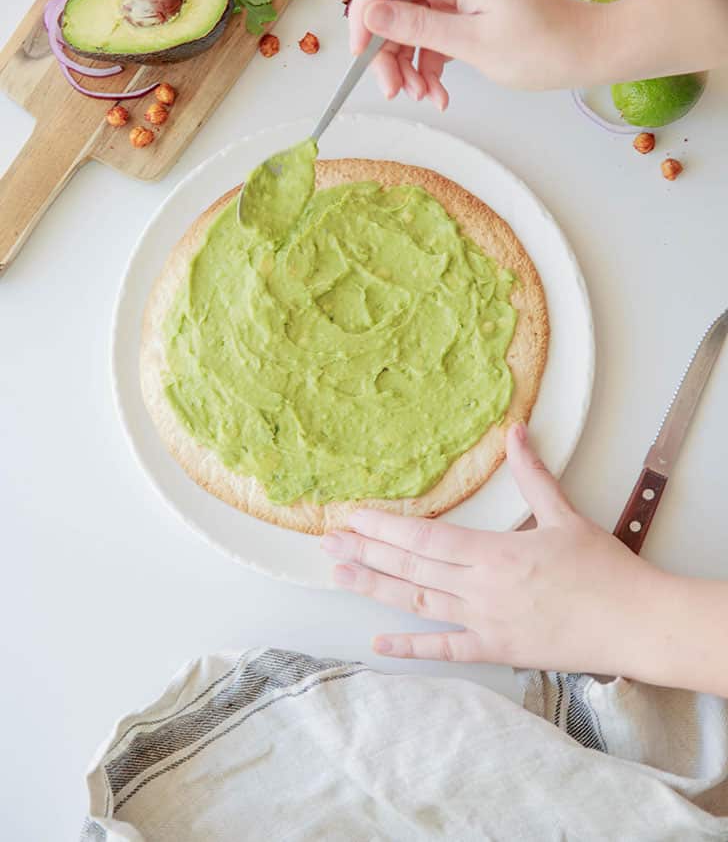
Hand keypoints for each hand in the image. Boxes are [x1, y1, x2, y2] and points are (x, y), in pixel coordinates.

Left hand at [321, 422, 664, 675]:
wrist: (634, 623)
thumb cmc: (603, 569)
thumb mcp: (564, 515)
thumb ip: (533, 474)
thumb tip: (515, 432)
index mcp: (493, 553)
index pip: (425, 537)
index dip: (385, 527)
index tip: (353, 517)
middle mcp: (479, 589)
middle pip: (410, 568)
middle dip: (366, 553)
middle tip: (328, 543)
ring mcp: (484, 623)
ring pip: (417, 604)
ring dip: (375, 589)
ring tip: (339, 577)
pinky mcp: (496, 650)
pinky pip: (446, 650)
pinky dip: (411, 647)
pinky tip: (379, 644)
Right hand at [348, 0, 596, 106]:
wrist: (589, 52)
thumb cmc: (544, 47)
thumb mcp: (474, 43)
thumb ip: (419, 27)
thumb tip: (371, 14)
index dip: (367, 11)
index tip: (360, 51)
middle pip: (399, 6)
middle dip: (389, 50)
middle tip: (392, 90)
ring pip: (414, 27)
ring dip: (410, 65)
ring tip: (422, 98)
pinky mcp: (472, 17)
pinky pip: (436, 38)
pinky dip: (432, 67)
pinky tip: (437, 94)